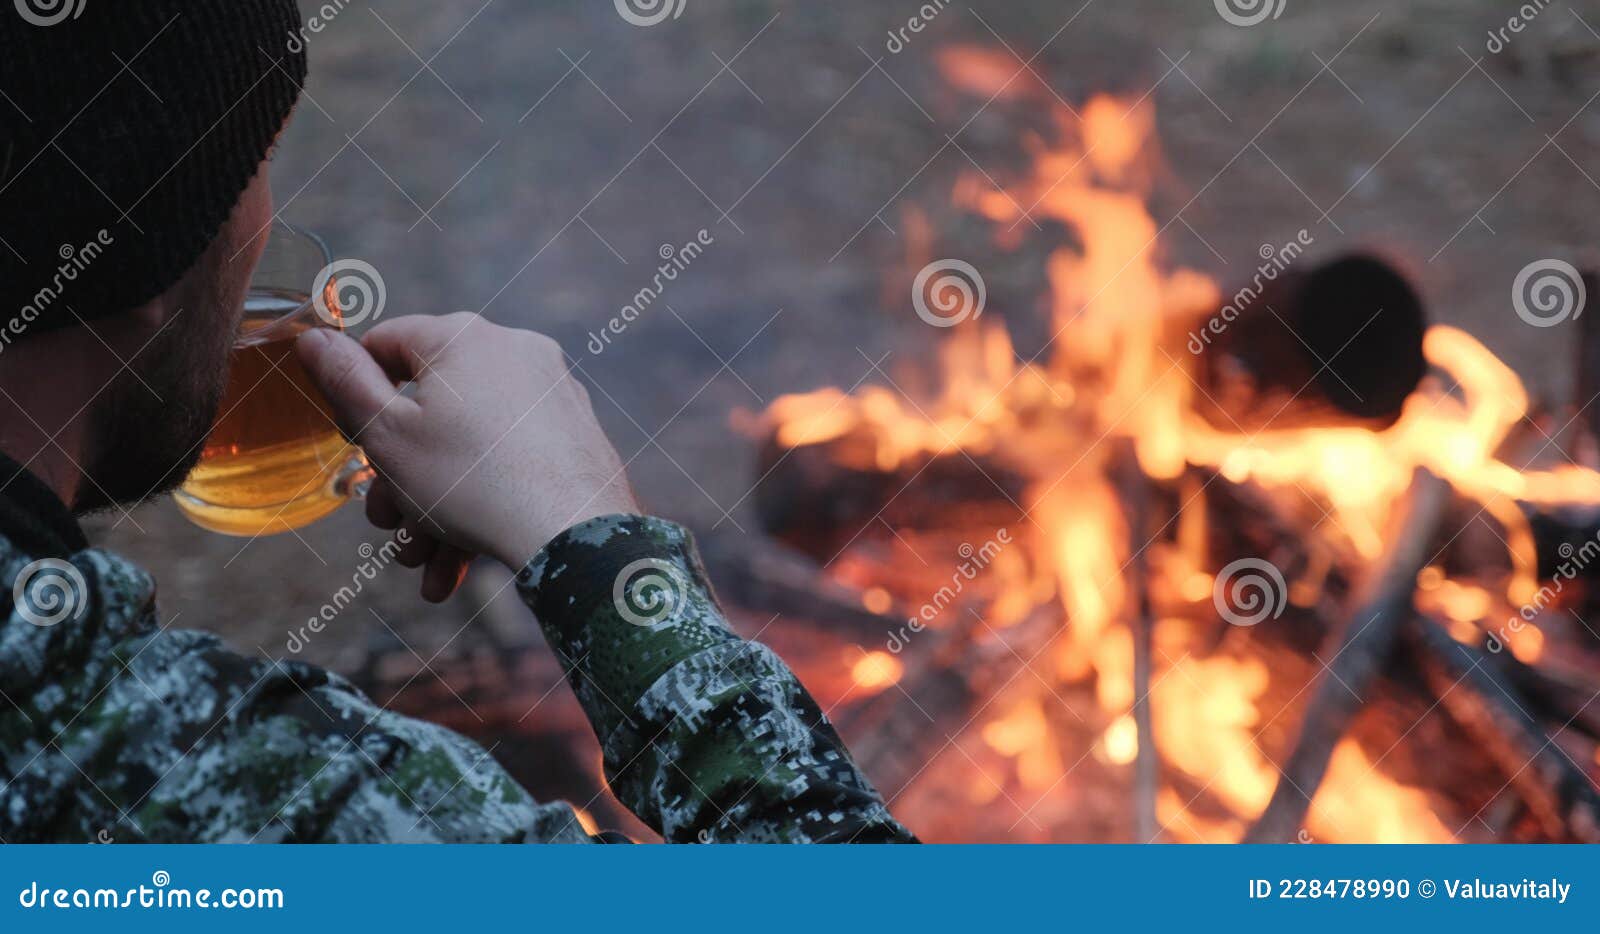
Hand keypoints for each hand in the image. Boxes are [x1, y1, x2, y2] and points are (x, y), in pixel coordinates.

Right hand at [296, 313, 639, 600]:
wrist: (575, 536)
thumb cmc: (472, 483)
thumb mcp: (387, 436)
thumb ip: (344, 383)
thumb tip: (314, 338)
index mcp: (463, 336)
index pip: (386, 343)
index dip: (356, 393)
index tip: (352, 441)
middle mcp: (514, 351)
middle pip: (430, 408)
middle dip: (399, 475)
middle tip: (386, 522)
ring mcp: (551, 392)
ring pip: (469, 447)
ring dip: (434, 505)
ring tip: (420, 560)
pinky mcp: (574, 434)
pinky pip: (511, 461)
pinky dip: (481, 504)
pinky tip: (456, 566)